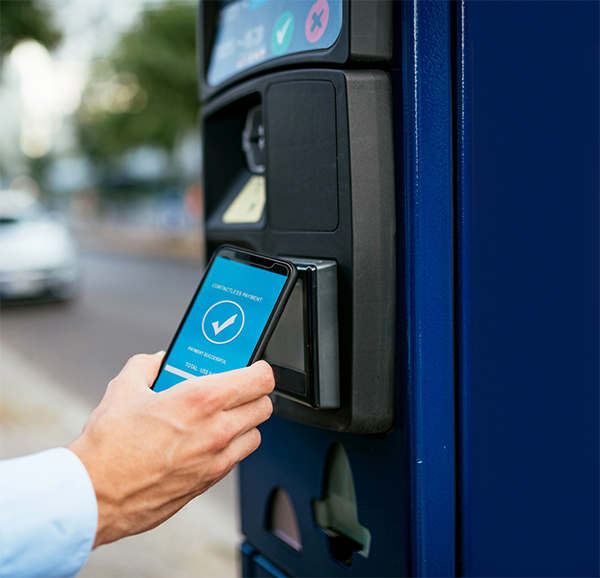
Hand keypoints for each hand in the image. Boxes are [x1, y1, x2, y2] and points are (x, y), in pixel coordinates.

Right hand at [68, 353, 273, 547]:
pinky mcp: (208, 482)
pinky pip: (236, 458)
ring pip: (255, 434)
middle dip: (253, 394)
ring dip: (245, 422)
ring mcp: (216, 459)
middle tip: (236, 390)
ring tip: (222, 416)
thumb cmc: (110, 445)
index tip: (253, 367)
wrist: (95, 494)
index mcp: (202, 399)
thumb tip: (158, 360)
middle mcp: (217, 429)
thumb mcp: (124, 388)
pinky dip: (230, 447)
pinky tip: (207, 441)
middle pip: (264, 406)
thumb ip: (146, 365)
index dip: (260, 369)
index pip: (260, 379)